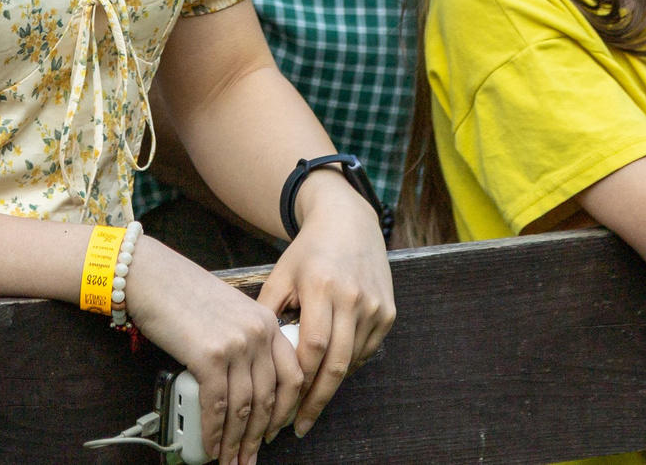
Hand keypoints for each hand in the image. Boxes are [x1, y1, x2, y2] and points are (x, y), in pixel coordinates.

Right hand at [125, 237, 303, 464]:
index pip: (291, 376)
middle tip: (249, 456)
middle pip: (270, 398)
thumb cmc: (182, 293)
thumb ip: (244, 342)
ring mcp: (236, 344)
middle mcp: (259, 332)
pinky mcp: (210, 357)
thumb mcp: (228, 312)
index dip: (284, 411)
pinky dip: (213, 433)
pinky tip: (210, 446)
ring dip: (236, 441)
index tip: (274, 431)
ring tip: (229, 460)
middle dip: (259, 435)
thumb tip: (243, 388)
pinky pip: (217, 407)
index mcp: (267, 321)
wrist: (151, 275)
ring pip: (244, 408)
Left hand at [254, 175, 394, 436]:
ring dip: (330, 385)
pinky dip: (347, 364)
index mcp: (322, 286)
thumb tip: (256, 358)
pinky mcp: (388, 312)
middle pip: (336, 364)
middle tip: (298, 425)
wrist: (349, 221)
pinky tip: (329, 368)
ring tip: (308, 401)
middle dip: (316, 401)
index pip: (312, 348)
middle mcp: (353, 297)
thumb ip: (267, 312)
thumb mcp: (280, 274)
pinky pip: (365, 351)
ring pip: (351, 361)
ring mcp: (375, 305)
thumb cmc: (308, 251)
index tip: (282, 406)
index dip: (298, 382)